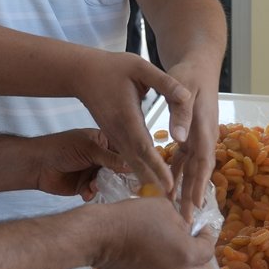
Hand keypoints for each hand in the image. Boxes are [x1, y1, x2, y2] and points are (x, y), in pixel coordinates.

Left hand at [33, 129, 128, 199]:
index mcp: (103, 141)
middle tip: (123, 185)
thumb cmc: (61, 148)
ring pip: (108, 182)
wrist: (37, 164)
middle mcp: (100, 157)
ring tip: (94, 186)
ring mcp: (93, 171)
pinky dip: (92, 193)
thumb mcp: (89, 149)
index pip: (124, 151)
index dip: (131, 160)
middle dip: (119, 177)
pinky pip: (95, 192)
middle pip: (119, 169)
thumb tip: (131, 164)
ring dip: (103, 186)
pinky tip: (86, 192)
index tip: (140, 170)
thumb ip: (110, 158)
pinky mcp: (84, 186)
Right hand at [72, 52, 192, 197]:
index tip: (170, 184)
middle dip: (154, 182)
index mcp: (127, 117)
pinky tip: (152, 180)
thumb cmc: (112, 67)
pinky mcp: (113, 137)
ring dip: (147, 180)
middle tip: (171, 201)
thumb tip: (187, 95)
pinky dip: (140, 170)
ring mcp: (113, 136)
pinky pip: (126, 157)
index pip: (144, 147)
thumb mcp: (139, 67)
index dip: (157, 167)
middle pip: (137, 163)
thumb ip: (164, 82)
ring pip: (131, 163)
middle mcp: (118, 132)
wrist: (82, 73)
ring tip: (165, 197)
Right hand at [91, 199, 215, 268]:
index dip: (208, 237)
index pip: (208, 250)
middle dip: (200, 260)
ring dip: (180, 265)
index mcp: (186, 254)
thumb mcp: (164, 208)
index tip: (202, 228)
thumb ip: (180, 221)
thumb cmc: (134, 217)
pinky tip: (149, 252)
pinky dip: (162, 267)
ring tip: (167, 246)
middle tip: (191, 243)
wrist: (100, 236)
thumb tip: (185, 230)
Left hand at [163, 60, 219, 221]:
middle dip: (194, 194)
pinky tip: (171, 186)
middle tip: (187, 219)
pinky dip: (181, 173)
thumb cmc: (190, 73)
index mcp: (205, 127)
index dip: (199, 184)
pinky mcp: (191, 133)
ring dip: (186, 187)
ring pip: (193, 167)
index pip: (204, 161)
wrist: (199, 62)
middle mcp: (205, 135)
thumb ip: (181, 112)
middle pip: (201, 170)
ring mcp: (199, 135)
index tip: (196, 204)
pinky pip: (187, 158)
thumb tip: (178, 138)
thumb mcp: (184, 89)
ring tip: (178, 209)